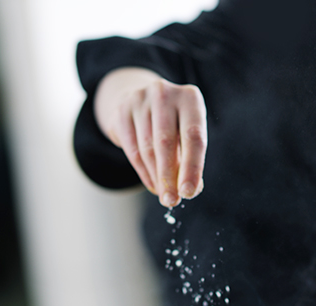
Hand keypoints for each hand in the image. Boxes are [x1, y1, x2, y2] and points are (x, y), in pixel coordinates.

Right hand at [94, 67, 206, 206]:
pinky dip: (144, 172)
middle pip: (166, 143)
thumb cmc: (174, 125)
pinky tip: (153, 185)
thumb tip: (192, 189)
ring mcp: (140, 100)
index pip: (193, 137)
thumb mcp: (187, 135)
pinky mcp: (121, 111)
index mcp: (190, 97)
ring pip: (147, 149)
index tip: (188, 193)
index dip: (192, 167)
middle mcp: (164, 94)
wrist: (142, 102)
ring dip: (157, 178)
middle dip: (169, 178)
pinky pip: (132, 150)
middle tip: (171, 202)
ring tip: (164, 195)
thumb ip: (191, 159)